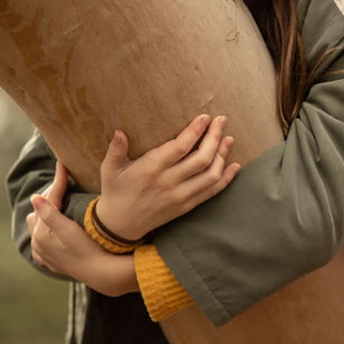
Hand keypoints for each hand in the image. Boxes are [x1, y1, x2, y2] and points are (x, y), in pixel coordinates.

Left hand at [27, 190, 136, 295]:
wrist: (102, 273)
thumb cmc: (89, 250)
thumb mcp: (70, 231)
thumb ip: (50, 214)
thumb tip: (33, 197)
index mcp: (42, 234)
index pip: (49, 200)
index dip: (58, 181)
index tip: (63, 164)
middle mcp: (38, 244)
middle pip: (40, 210)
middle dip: (51, 195)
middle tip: (65, 182)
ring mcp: (44, 253)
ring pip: (38, 224)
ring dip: (47, 211)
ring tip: (61, 200)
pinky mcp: (51, 260)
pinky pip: (42, 239)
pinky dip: (48, 227)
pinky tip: (59, 223)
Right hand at [95, 114, 240, 241]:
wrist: (120, 225)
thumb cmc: (115, 191)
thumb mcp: (109, 170)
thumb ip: (115, 150)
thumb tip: (119, 132)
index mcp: (150, 170)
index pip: (180, 147)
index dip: (195, 131)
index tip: (205, 117)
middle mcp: (168, 183)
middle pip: (201, 159)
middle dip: (215, 137)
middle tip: (222, 121)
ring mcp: (180, 196)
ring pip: (211, 175)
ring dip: (223, 155)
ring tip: (229, 139)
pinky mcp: (187, 206)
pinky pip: (212, 192)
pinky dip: (226, 178)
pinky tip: (234, 165)